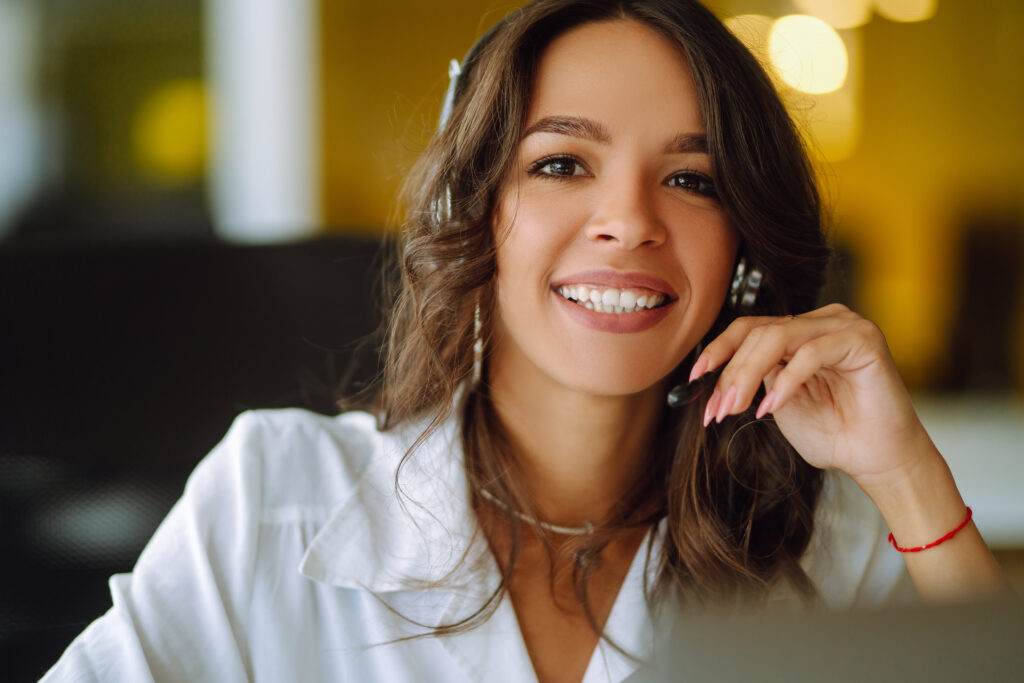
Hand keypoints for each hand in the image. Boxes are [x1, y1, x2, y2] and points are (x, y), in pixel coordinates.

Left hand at [693, 303, 934, 486]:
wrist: (877, 460)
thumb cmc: (833, 433)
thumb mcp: (778, 404)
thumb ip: (754, 381)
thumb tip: (715, 375)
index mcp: (800, 332)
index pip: (749, 328)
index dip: (718, 350)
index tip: (694, 378)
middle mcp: (821, 321)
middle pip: (758, 333)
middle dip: (731, 373)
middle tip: (717, 409)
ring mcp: (843, 326)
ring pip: (778, 337)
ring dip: (748, 375)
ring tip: (737, 408)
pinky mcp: (863, 339)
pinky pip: (810, 353)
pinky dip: (785, 382)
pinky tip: (771, 408)